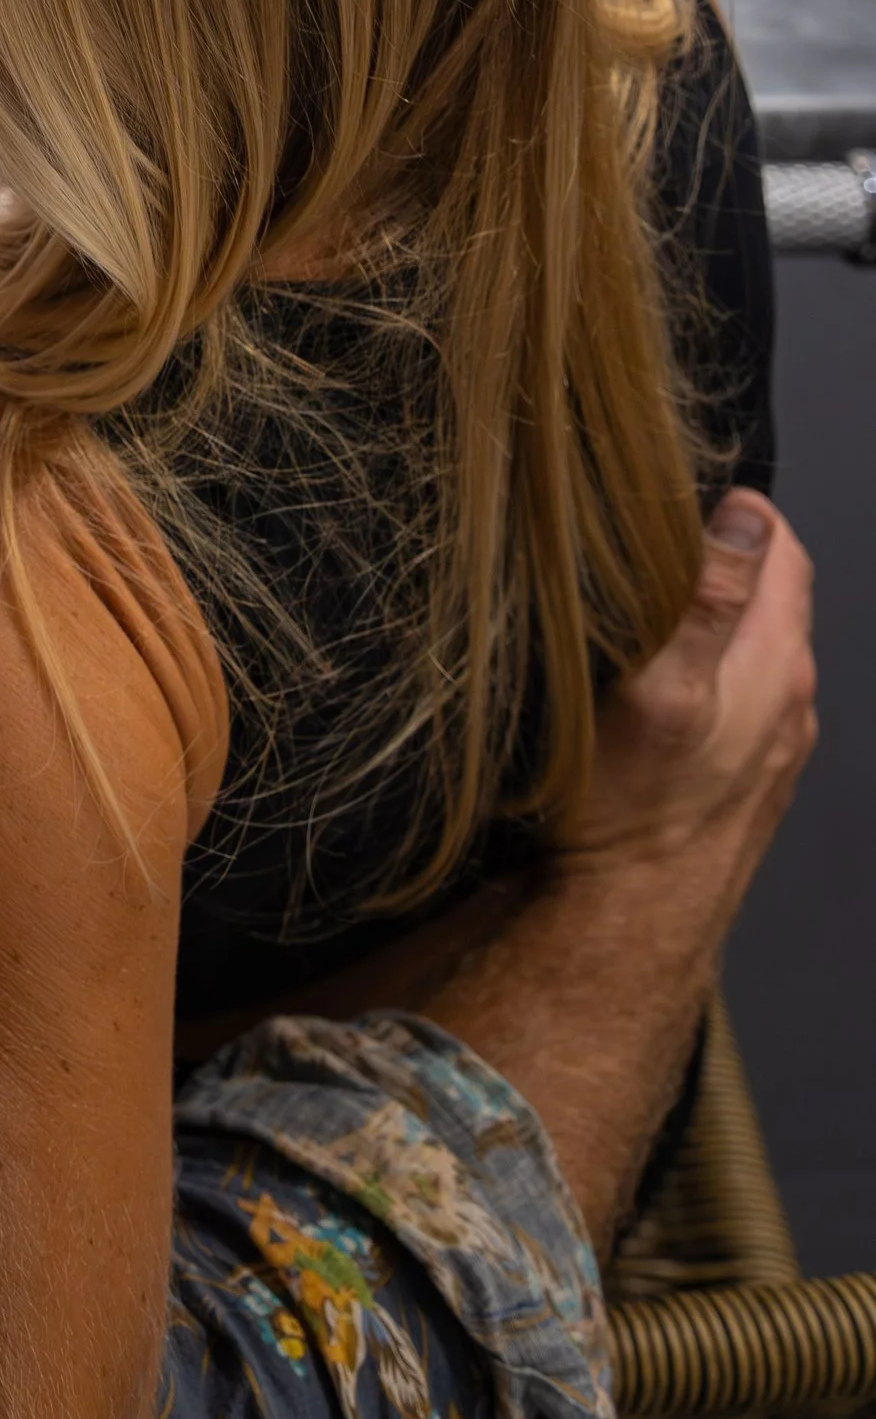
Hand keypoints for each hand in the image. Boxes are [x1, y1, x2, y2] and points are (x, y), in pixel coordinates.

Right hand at [552, 493, 816, 900]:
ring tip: (647, 603)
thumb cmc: (632, 811)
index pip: (783, 548)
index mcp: (777, 663)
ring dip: (714, 616)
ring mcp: (774, 745)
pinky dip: (709, 670)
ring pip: (754, 649)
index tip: (674, 493)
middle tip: (650, 537)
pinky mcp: (745, 780)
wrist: (626, 925)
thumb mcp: (660, 688)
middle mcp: (791, 700)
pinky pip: (739, 698)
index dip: (736, 508)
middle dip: (725, 555)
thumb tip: (745, 515)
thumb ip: (708, 600)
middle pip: (773, 596)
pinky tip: (658, 685)